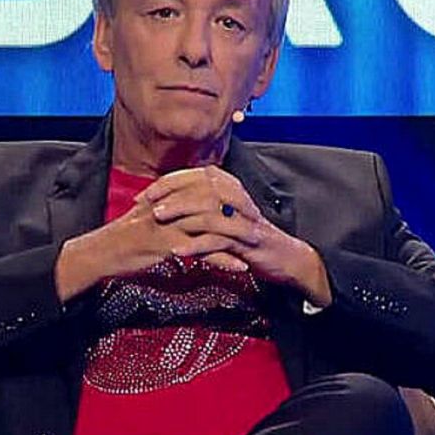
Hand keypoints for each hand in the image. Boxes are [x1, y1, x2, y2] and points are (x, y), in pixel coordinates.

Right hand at [54, 186, 247, 303]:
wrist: (99, 254)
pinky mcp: (165, 245)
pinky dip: (222, 258)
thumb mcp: (147, 219)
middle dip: (238, 211)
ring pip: (210, 223)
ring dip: (236, 235)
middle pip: (213, 200)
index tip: (246, 204)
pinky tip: (238, 266)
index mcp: (166, 196)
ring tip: (255, 245)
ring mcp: (168, 224)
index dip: (228, 194)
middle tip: (257, 222)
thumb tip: (188, 212)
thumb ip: (168, 212)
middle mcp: (169, 205)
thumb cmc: (122, 240)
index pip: (204, 187)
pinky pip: (200, 250)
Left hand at [141, 165, 331, 306]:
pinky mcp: (247, 242)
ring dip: (180, 214)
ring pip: (208, 210)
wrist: (288, 259)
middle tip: (147, 204)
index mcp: (233, 190)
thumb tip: (174, 200)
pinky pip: (218, 241)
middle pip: (201, 187)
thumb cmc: (252, 238)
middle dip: (171, 194)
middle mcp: (238, 199)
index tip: (147, 194)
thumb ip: (206, 206)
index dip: (171, 182)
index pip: (198, 176)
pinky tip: (178, 252)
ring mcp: (243, 220)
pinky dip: (196, 245)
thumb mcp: (228, 217)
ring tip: (157, 220)